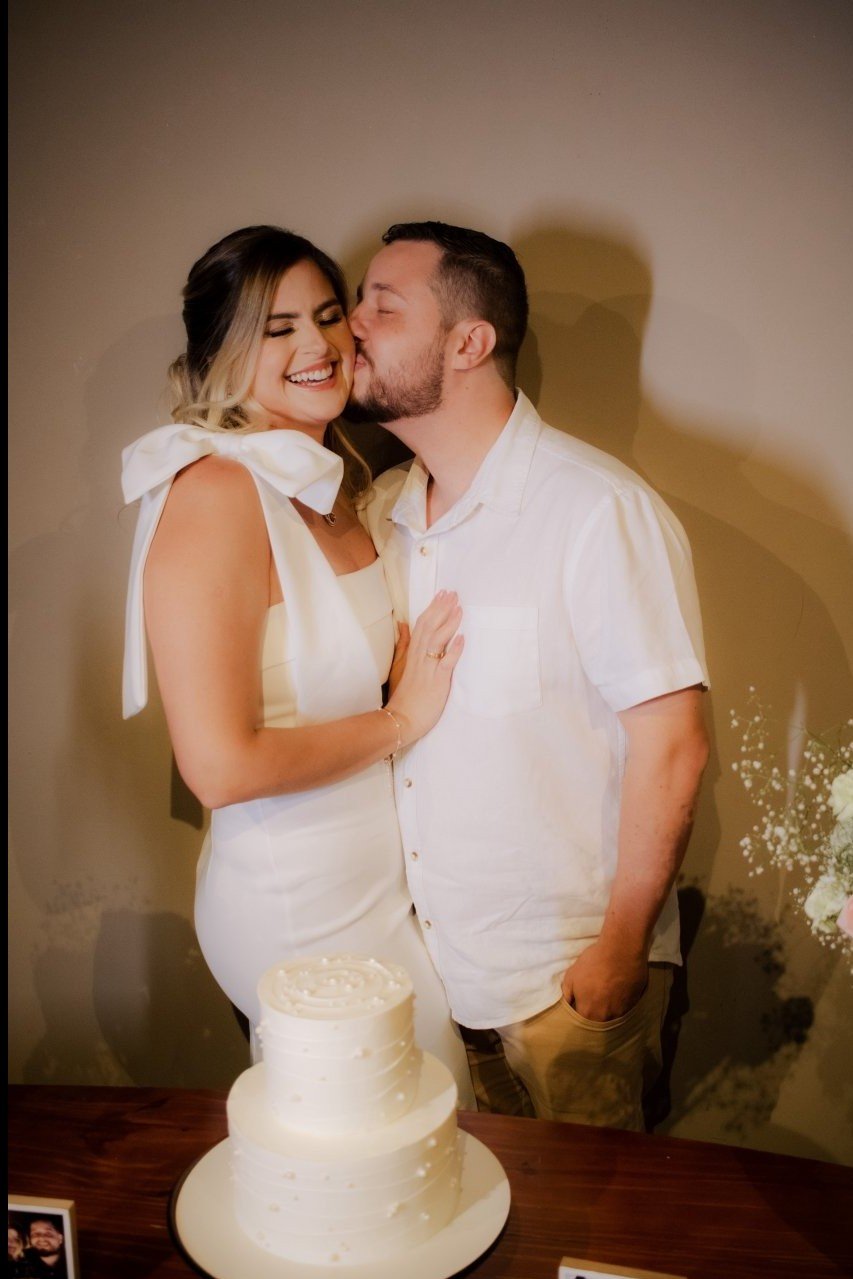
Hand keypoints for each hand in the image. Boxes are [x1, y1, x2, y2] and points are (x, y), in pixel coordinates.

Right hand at [386, 591, 462, 744]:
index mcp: (413, 654)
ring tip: (459, 608)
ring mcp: (428, 669)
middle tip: (453, 593)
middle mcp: (419, 658)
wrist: (400, 720)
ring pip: (437, 641)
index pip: (422, 625)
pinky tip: (462, 638)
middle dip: (442, 609)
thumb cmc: (404, 695)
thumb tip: (402, 624)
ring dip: (449, 623)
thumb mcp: (400, 666)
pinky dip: (454, 650)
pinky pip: (446, 663)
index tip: (442, 593)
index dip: (433, 608)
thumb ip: (403, 645)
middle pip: (430, 627)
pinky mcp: (436, 682)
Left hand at [561, 940, 647, 1021]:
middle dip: (593, 1014)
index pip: (580, 1022)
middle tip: (593, 1000)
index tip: (580, 1005)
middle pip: (596, 1023)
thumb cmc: (593, 962)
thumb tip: (567, 1004)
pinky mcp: (634, 1005)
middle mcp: (604, 1017)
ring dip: (607, 1011)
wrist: (621, 951)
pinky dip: (620, 1005)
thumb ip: (567, 994)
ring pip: (611, 1018)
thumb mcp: (571, 975)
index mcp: (587, 1012)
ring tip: (606, 996)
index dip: (579, 1013)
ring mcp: (621, 1012)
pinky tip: (618, 993)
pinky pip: (624, 1011)